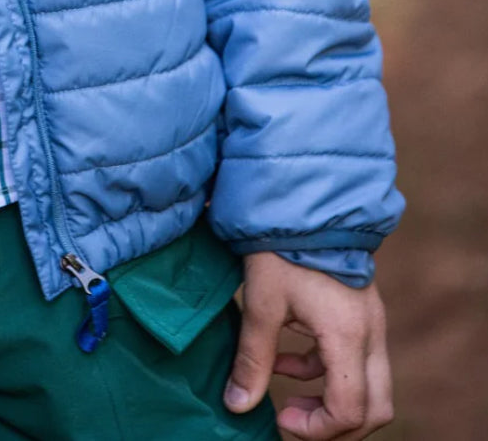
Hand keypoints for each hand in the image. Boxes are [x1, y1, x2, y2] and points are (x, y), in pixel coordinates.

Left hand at [225, 255, 392, 437]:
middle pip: (375, 407)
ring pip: (368, 385)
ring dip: (330, 397)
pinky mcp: (362, 309)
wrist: (301, 194)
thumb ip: (253, 359)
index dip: (316, 428)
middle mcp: (371, 331)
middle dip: (336, 426)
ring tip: (283, 388)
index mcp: (348, 334)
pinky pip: (355, 358)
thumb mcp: (262, 302)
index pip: (349, 409)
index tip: (281, 416)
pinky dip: (325, 370)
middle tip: (294, 419)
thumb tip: (237, 406)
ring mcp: (371, 319)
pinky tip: (285, 356)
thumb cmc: (281, 244)